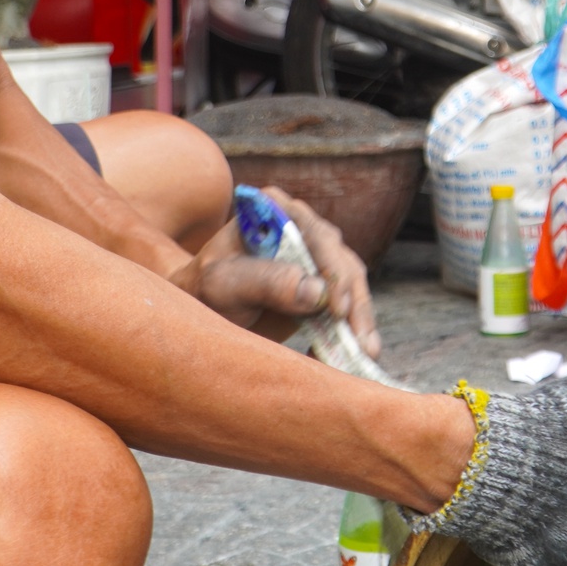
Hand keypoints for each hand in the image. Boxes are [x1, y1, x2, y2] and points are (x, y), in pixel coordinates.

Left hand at [187, 186, 380, 355]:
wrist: (201, 314)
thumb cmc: (203, 291)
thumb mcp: (222, 284)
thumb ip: (263, 281)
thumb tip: (316, 291)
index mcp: (275, 209)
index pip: (315, 234)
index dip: (331, 268)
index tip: (337, 307)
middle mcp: (302, 226)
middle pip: (342, 261)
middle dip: (354, 303)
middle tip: (361, 342)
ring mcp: (316, 256)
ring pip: (352, 286)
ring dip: (360, 322)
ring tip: (365, 354)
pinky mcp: (321, 287)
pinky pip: (346, 308)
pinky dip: (351, 332)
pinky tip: (354, 356)